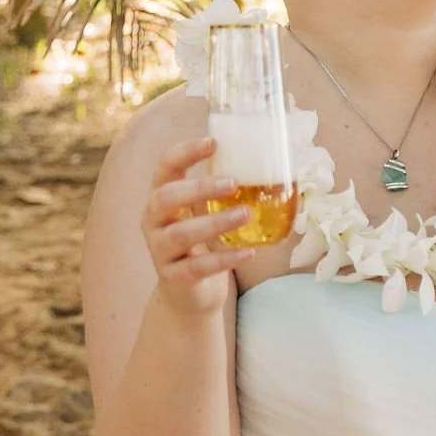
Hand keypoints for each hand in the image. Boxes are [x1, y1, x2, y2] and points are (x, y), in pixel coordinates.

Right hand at [142, 136, 253, 316]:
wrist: (191, 293)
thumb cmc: (205, 243)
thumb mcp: (209, 214)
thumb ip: (227, 194)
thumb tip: (280, 167)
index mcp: (163, 198)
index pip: (165, 167)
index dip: (184, 152)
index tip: (214, 142)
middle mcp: (154, 221)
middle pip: (165, 197)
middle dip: (199, 187)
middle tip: (233, 182)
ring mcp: (160, 250)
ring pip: (181, 233)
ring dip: (215, 222)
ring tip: (246, 214)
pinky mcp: (173, 277)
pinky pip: (197, 267)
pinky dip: (224, 259)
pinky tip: (249, 253)